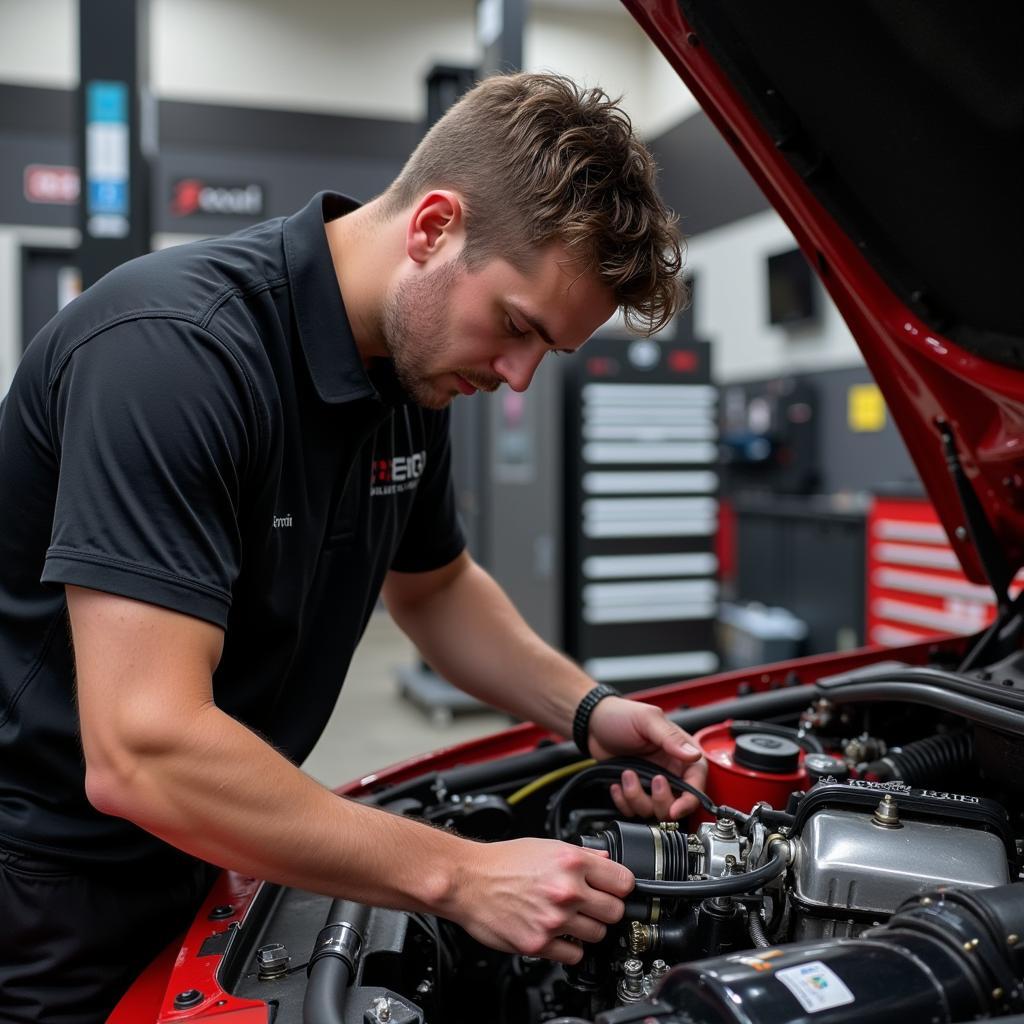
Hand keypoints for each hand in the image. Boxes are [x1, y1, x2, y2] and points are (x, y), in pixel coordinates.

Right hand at [447, 838, 633, 963]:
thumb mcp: (546, 845)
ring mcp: (554, 920)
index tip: (617, 889)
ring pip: (598, 935)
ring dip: (589, 928)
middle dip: (607, 909)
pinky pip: (575, 955)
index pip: (624, 881)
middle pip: (615, 912)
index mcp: (571, 861)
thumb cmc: (501, 862)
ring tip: (571, 919)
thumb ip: (580, 854)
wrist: (467, 881)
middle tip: (594, 905)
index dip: (622, 886)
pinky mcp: (540, 944)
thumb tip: (605, 860)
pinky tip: (559, 934)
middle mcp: (566, 890)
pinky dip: (570, 947)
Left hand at [588, 696, 707, 818]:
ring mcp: (650, 781)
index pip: (695, 783)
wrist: (592, 721)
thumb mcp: (647, 720)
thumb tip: (693, 755)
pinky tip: (617, 784)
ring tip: (626, 774)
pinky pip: (633, 809)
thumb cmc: (620, 715)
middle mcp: (668, 770)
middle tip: (650, 781)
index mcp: (679, 753)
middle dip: (661, 801)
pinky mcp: (634, 788)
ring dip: (637, 797)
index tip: (675, 809)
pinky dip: (623, 802)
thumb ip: (670, 738)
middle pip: (676, 803)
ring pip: (652, 809)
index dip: (688, 800)